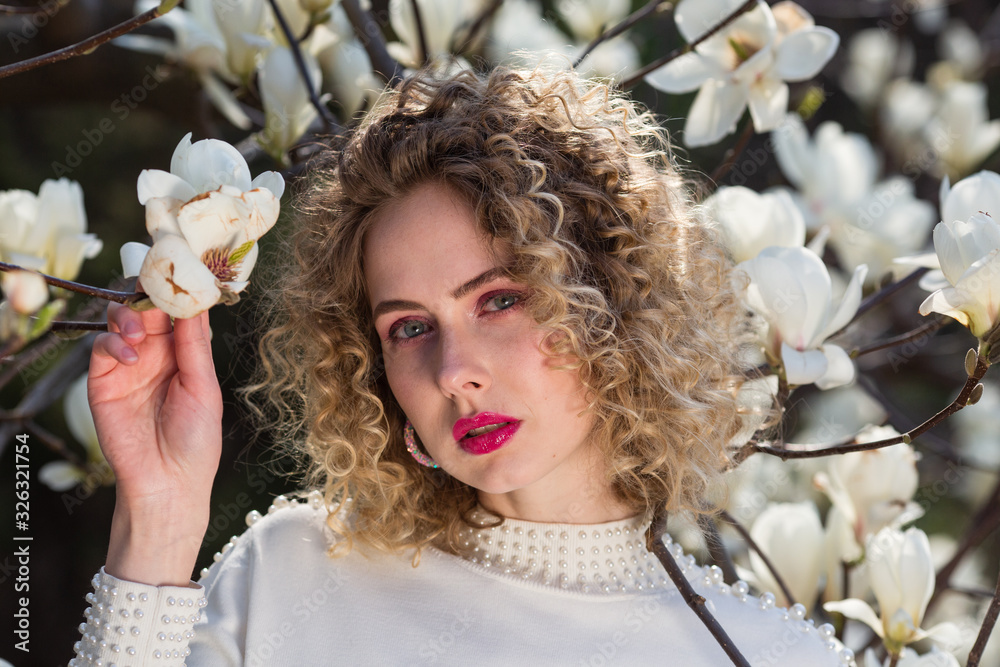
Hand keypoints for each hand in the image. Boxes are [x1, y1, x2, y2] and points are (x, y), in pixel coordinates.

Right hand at [90, 296, 222, 583]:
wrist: (168, 483)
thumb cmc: (196, 440)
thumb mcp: (204, 387)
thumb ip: (195, 345)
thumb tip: (196, 301)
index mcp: (185, 353)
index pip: (178, 310)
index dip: (178, 290)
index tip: (180, 269)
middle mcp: (156, 353)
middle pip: (146, 308)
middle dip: (148, 294)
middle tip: (153, 292)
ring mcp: (128, 365)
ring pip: (120, 320)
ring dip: (128, 315)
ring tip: (140, 333)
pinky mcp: (103, 381)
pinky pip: (102, 347)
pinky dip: (114, 343)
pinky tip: (131, 355)